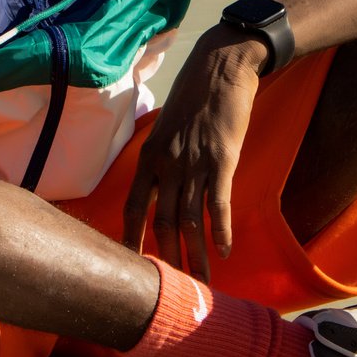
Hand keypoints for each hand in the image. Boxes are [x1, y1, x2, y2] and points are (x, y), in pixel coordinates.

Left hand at [123, 27, 267, 281]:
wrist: (222, 68)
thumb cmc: (196, 97)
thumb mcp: (167, 127)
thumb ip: (162, 158)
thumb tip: (160, 185)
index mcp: (150, 157)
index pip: (132, 207)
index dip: (131, 239)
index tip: (131, 266)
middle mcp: (167, 164)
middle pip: (161, 222)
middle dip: (167, 259)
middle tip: (174, 289)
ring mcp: (194, 164)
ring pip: (190, 220)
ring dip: (197, 255)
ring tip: (203, 281)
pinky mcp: (222, 161)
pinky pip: (218, 204)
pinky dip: (221, 230)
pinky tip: (225, 251)